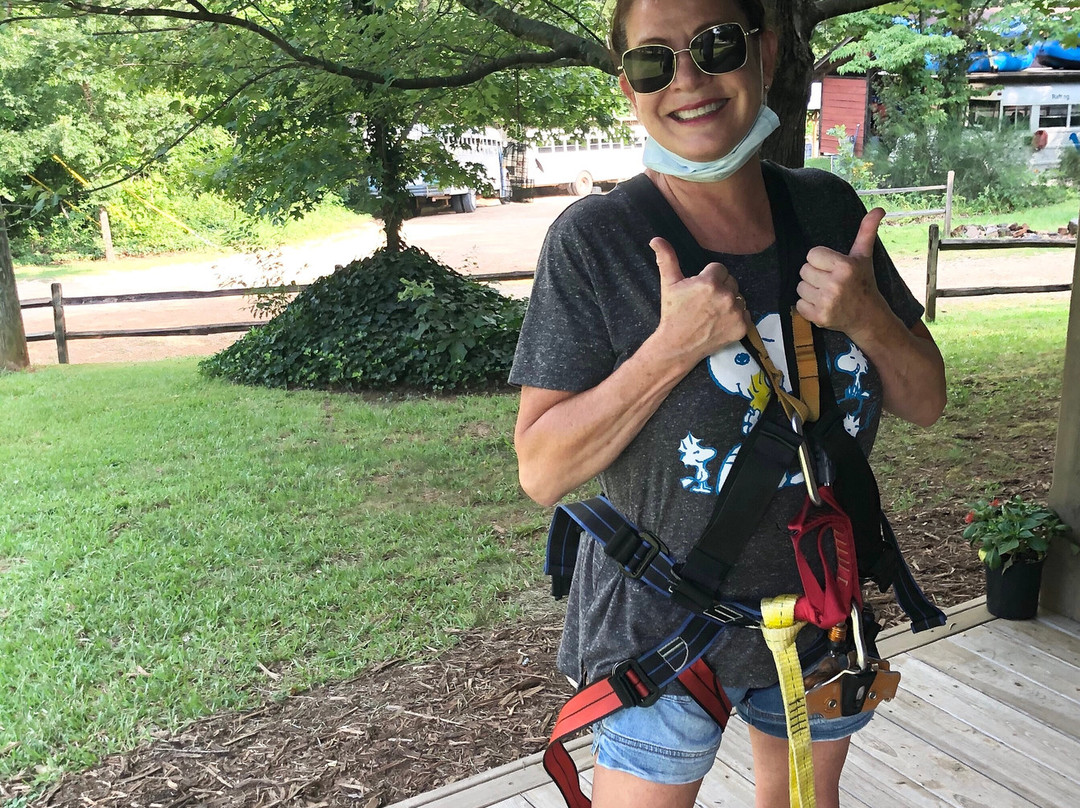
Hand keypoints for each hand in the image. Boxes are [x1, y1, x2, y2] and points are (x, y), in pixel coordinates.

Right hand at [650, 237, 747, 361]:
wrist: (678, 345)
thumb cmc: (673, 314)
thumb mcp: (669, 284)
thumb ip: (666, 259)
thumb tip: (656, 239)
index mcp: (709, 282)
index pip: (720, 269)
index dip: (708, 278)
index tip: (699, 291)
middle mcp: (725, 296)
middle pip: (731, 282)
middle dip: (720, 289)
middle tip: (704, 303)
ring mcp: (735, 313)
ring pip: (739, 297)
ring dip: (729, 302)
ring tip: (712, 313)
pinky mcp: (742, 327)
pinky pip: (745, 313)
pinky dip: (735, 317)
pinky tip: (720, 322)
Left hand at [795, 208, 888, 339]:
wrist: (868, 316)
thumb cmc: (863, 282)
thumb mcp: (864, 256)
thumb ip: (866, 231)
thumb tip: (878, 209)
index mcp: (845, 266)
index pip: (812, 254)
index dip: (819, 260)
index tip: (831, 267)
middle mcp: (835, 284)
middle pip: (803, 270)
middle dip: (814, 275)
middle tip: (829, 281)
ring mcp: (827, 302)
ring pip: (800, 287)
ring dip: (809, 290)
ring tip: (825, 292)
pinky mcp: (819, 317)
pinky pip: (799, 305)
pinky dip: (807, 306)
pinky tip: (822, 305)